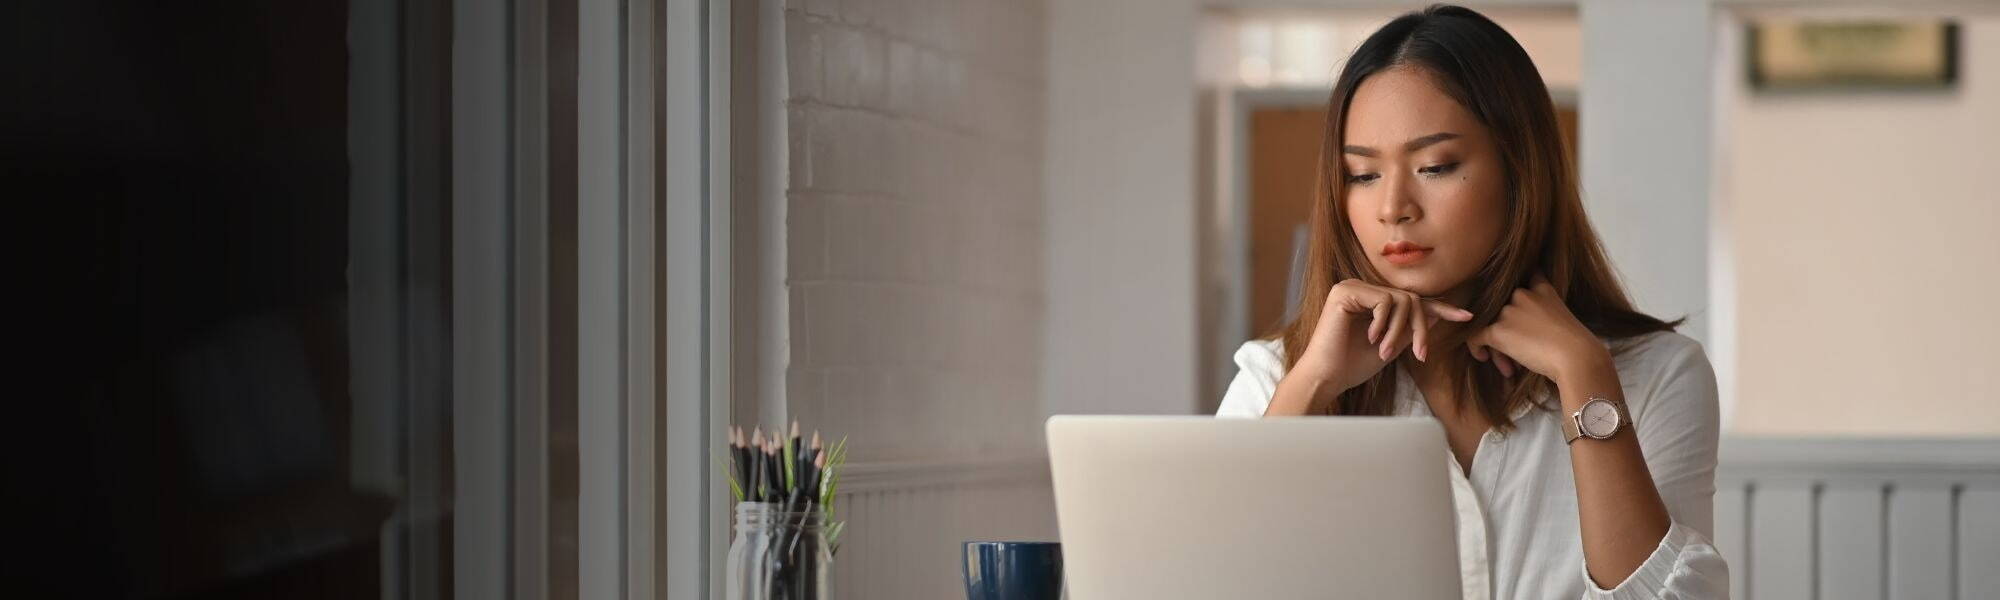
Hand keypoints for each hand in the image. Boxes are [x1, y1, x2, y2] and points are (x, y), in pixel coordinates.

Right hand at [1296, 279, 1474, 392]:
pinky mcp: (1345, 291)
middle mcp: (1362, 289)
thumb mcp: (1392, 346)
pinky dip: (1385, 323)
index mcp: (1370, 300)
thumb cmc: (1352, 365)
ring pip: (1400, 299)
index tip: (1466, 316)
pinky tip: (1372, 339)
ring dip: (1400, 330)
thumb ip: (1410, 328)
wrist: (1326, 377)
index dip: (1440, 307)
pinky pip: (1384, 300)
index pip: (1411, 300)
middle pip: (1410, 299)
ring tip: (1387, 352)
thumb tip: (1439, 313)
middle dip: (1420, 328)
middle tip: (1420, 355)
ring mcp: (1352, 287)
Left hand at [1464, 274, 1612, 384]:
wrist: (1576, 356)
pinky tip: (1483, 357)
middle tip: (1515, 354)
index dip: (1512, 296)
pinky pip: (1475, 336)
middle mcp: (1521, 294)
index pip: (1523, 280)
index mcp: (1541, 288)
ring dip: (1497, 346)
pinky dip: (1475, 347)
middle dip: (1506, 331)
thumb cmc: (1574, 345)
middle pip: (1501, 310)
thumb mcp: (1562, 317)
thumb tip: (1522, 329)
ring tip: (1508, 366)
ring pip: (1489, 325)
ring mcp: (1508, 310)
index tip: (1512, 314)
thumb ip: (1543, 312)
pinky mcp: (1497, 330)